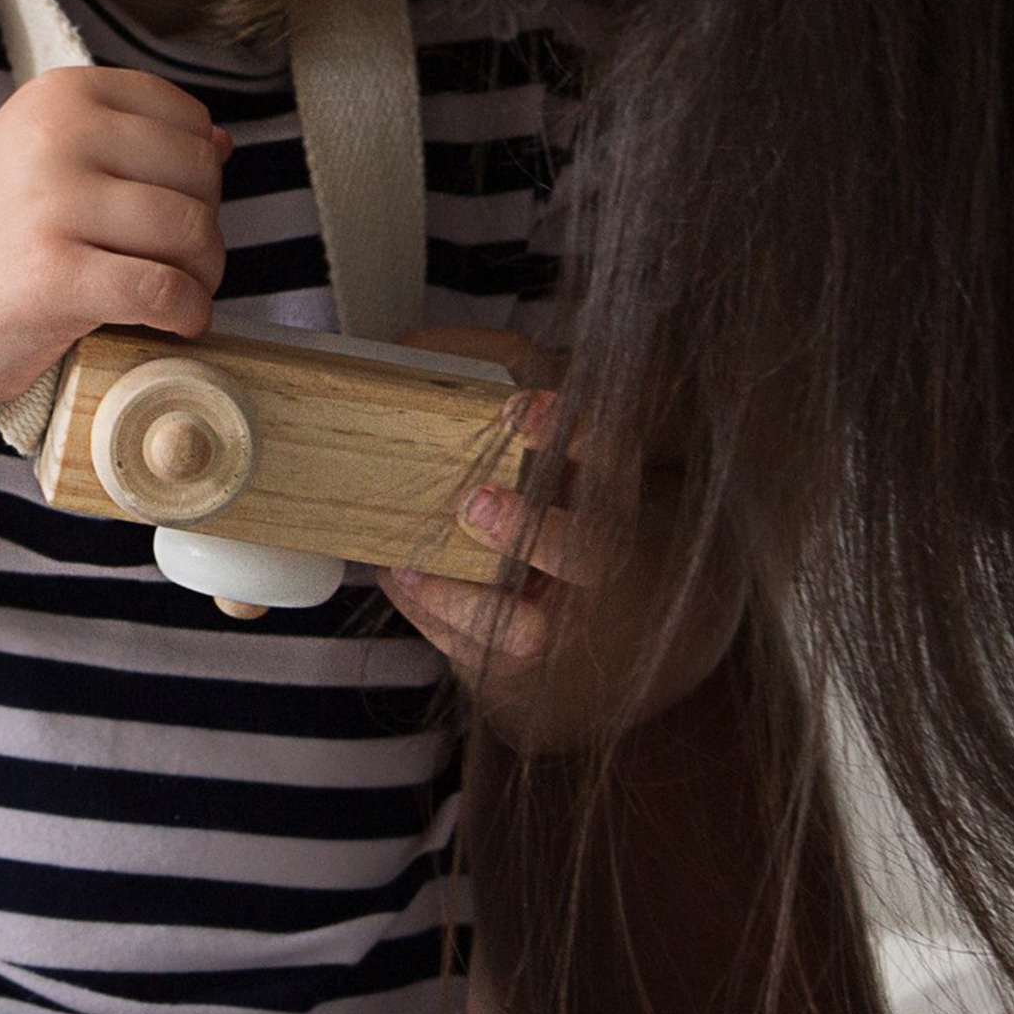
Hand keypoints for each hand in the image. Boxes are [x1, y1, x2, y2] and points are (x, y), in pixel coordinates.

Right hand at [0, 64, 225, 418]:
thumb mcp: (48, 159)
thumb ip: (129, 143)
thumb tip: (220, 142)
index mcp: (60, 95)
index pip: (187, 119)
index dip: (198, 172)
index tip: (169, 209)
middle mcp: (56, 136)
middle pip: (198, 176)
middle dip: (205, 226)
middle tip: (176, 263)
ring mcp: (52, 204)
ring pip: (191, 233)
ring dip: (203, 276)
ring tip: (176, 294)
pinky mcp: (55, 277)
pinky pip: (164, 290)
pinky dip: (186, 313)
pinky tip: (174, 323)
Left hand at [378, 333, 734, 747]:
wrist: (598, 604)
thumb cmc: (548, 483)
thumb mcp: (532, 412)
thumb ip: (484, 363)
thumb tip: (408, 347)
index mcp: (608, 484)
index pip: (610, 452)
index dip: (568, 430)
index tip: (518, 405)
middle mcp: (599, 557)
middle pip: (591, 551)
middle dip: (532, 530)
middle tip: (473, 500)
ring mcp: (563, 620)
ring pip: (526, 629)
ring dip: (465, 601)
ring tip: (413, 565)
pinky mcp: (521, 665)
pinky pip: (475, 655)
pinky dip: (431, 620)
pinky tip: (403, 578)